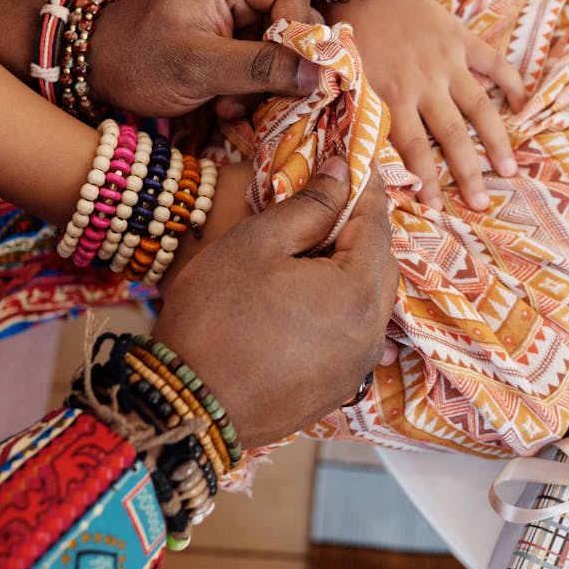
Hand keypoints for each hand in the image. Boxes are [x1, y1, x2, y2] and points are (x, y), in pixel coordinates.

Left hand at [89, 0, 322, 116]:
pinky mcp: (229, 47)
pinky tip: (223, 107)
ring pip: (281, 51)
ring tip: (231, 106)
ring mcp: (234, 20)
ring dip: (265, 85)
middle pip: (293, 22)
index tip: (290, 67)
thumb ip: (259, 67)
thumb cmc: (137, 59)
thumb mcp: (198, 66)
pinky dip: (250, 92)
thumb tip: (319, 74)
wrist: (94, 72)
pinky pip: (261, 67)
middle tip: (265, 95)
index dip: (300, 27)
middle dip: (283, 64)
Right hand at [152, 159, 397, 447]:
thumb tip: (346, 172)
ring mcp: (358, 366)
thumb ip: (310, 205)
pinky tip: (303, 298)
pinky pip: (354, 334)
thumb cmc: (214, 318)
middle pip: (381, 263)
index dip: (366, 189)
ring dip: (350, 270)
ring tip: (309, 251)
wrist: (187, 406)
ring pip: (370, 301)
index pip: (377, 223)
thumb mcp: (256, 243)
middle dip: (359, 230)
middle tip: (325, 204)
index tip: (354, 162)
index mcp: (358, 291)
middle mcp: (372, 332)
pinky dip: (340, 307)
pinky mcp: (339, 388)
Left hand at [332, 0, 527, 209]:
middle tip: (483, 204)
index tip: (436, 207)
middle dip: (468, 173)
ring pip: (479, 107)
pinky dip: (511, 82)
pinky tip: (525, 104)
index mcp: (391, 94)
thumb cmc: (348, 31)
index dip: (425, 180)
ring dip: (497, 140)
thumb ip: (357, 111)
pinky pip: (493, 62)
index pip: (412, 148)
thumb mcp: (343, 76)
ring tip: (509, 169)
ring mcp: (448, 60)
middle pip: (452, 136)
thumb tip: (360, 155)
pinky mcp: (462, 38)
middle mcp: (424, 83)